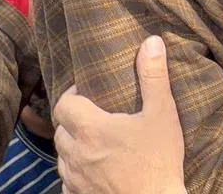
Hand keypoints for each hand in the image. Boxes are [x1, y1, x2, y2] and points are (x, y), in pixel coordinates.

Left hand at [53, 36, 185, 193]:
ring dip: (73, 145)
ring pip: (62, 156)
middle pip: (60, 130)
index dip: (71, 94)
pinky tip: (94, 168)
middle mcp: (77, 154)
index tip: (86, 91)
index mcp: (92, 129)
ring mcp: (76, 179)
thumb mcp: (162, 113)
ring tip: (93, 140)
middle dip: (72, 120)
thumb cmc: (159, 161)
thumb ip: (153, 77)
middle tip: (92, 114)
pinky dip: (76, 171)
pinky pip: (68, 181)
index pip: (63, 105)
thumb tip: (151, 42)